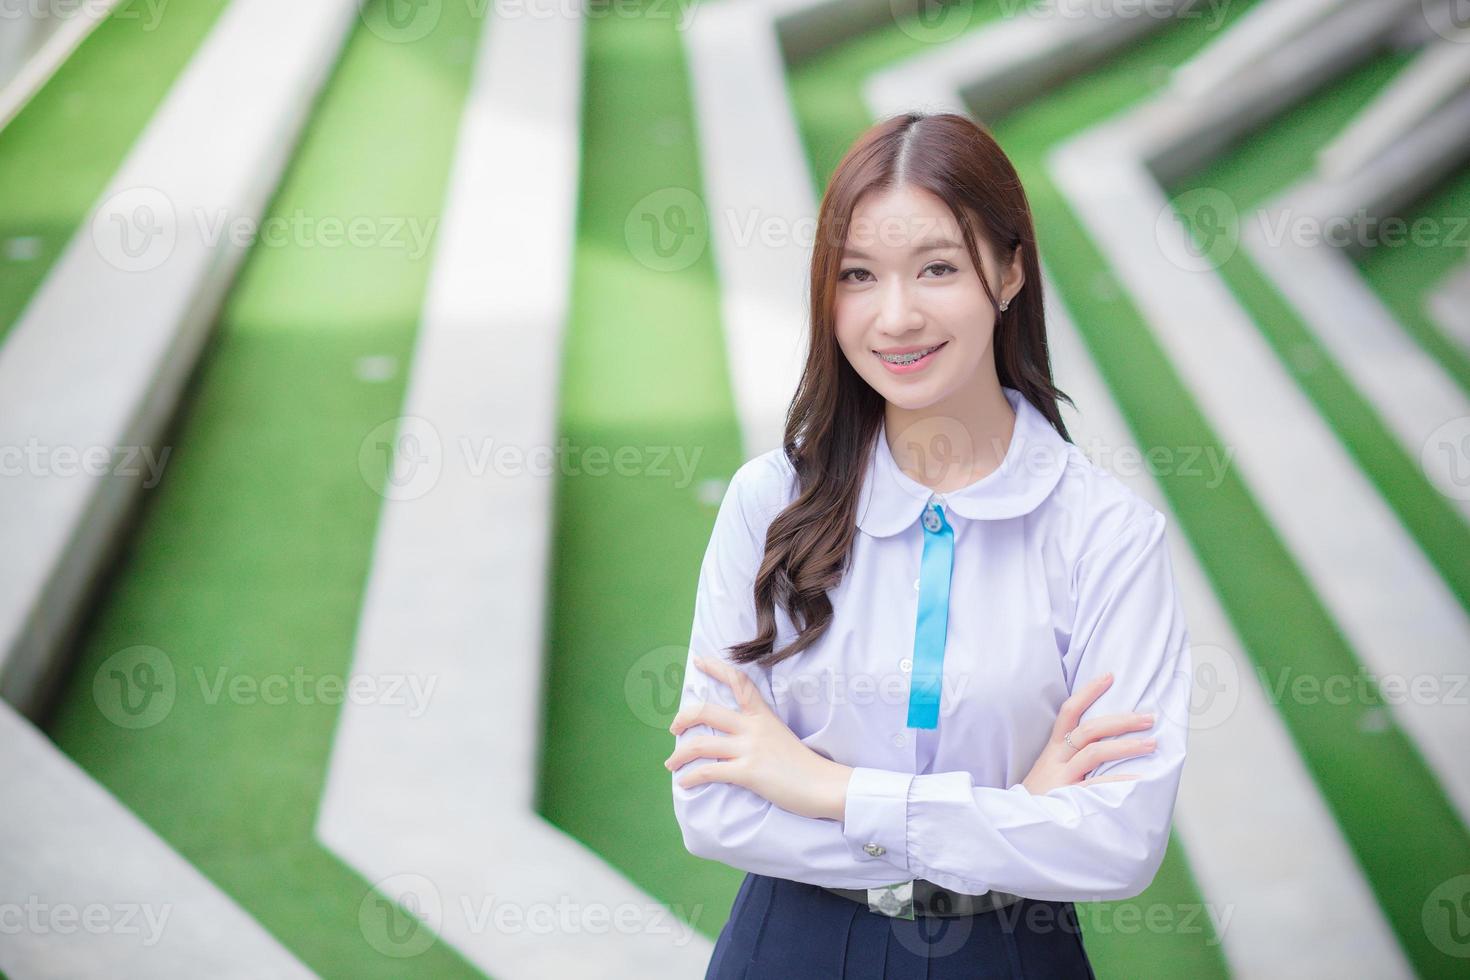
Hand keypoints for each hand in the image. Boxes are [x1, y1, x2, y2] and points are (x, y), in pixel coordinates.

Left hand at [665, 655, 852, 820]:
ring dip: (679, 754)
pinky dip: (691, 777)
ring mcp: (750, 749)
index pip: (738, 682)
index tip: (698, 660)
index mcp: (763, 715)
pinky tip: (684, 782)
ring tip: (670, 763)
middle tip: (674, 728)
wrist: (824, 786)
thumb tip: (735, 737)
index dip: (716, 668)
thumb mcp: (781, 736)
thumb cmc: (805, 765)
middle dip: (683, 718)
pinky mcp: (748, 772)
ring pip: (701, 743)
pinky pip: (709, 771)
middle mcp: (754, 727)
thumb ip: (759, 731)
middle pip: (707, 711)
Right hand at [1021, 671, 1156, 794]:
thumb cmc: (1039, 798)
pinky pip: (1096, 785)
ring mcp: (1061, 776)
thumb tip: (1104, 746)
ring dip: (1125, 745)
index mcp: (1053, 749)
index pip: (1069, 712)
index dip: (1088, 692)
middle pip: (1089, 729)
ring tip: (1151, 744)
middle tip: (1149, 717)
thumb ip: (1069, 758)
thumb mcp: (1048, 771)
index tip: (1109, 676)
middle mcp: (1057, 758)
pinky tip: (1139, 779)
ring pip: (1094, 752)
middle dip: (1121, 720)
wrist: (1016, 824)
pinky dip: (1118, 780)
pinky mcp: (1066, 796)